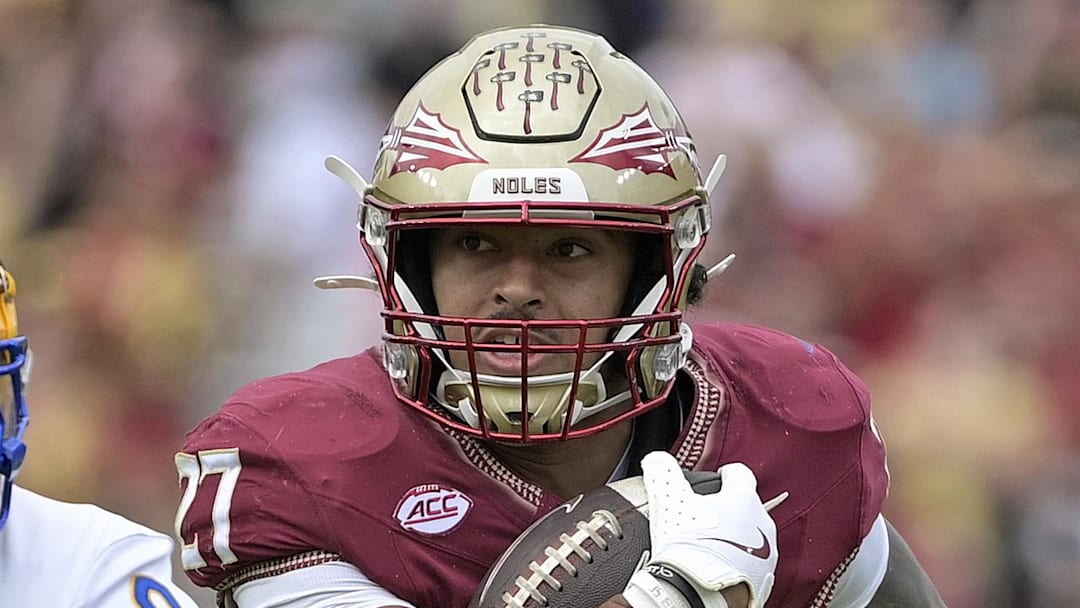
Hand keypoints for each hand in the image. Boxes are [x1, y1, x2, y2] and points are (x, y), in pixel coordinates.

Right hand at [622, 452, 784, 607]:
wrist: (699, 594)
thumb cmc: (687, 544)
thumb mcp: (668, 498)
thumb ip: (663, 470)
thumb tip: (657, 460)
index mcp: (744, 498)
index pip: (740, 474)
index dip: (726, 473)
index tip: (718, 477)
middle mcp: (762, 524)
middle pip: (746, 507)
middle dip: (728, 510)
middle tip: (704, 518)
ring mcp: (766, 555)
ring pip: (751, 537)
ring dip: (734, 538)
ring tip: (708, 547)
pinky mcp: (762, 580)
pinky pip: (750, 564)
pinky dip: (735, 563)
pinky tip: (715, 567)